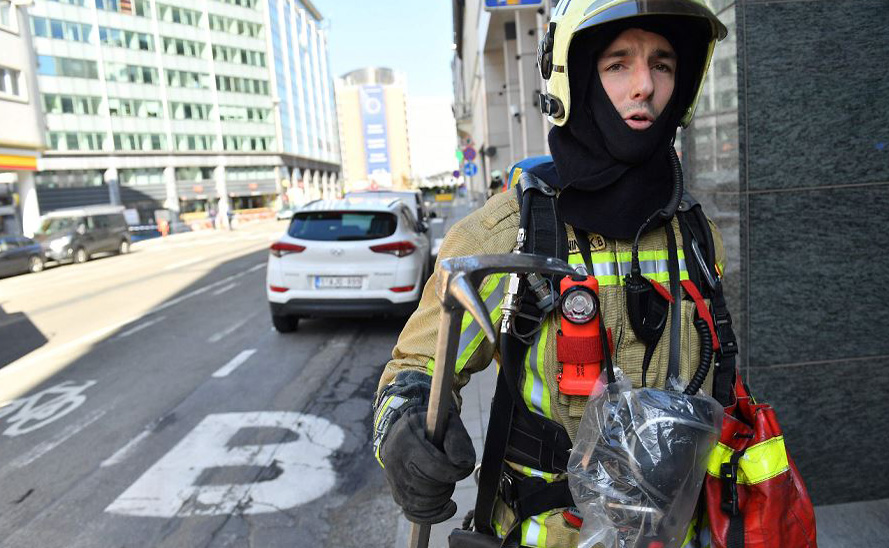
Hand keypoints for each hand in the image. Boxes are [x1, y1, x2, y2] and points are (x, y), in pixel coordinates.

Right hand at [380, 406, 475, 524]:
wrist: (407, 427)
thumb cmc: (433, 426)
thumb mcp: (448, 422)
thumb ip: (457, 439)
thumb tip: (463, 464)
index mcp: (406, 438)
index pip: (433, 465)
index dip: (454, 472)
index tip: (464, 468)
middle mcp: (394, 459)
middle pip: (425, 485)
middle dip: (446, 485)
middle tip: (454, 475)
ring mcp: (392, 477)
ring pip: (418, 502)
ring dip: (440, 498)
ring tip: (448, 484)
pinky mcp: (395, 490)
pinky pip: (412, 511)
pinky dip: (432, 514)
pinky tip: (447, 507)